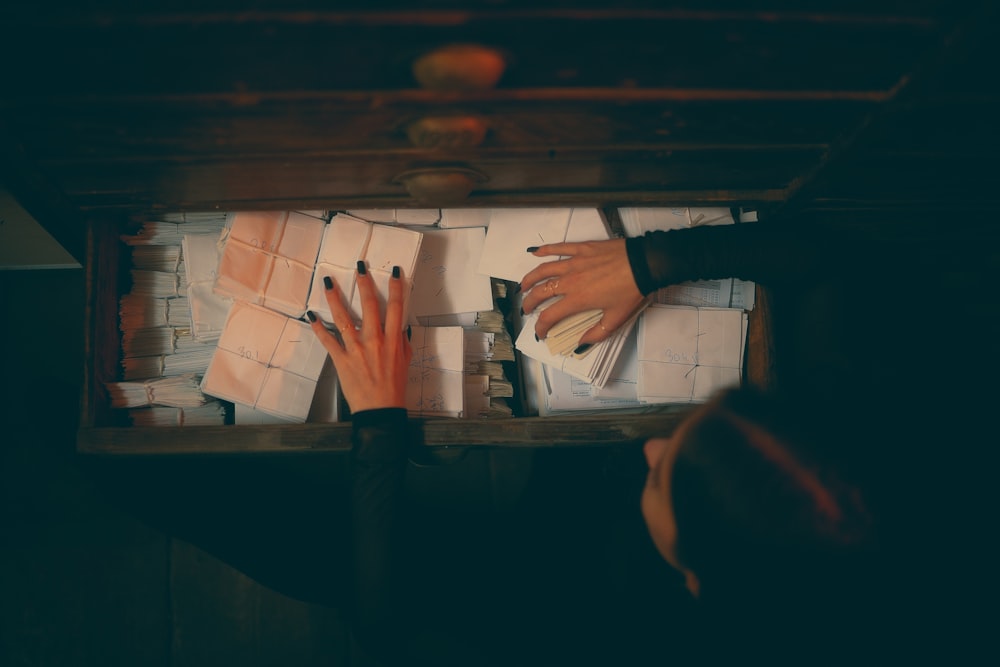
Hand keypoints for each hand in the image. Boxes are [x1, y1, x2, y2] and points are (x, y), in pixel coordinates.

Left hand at [308, 262, 411, 412]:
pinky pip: (328, 340)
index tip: (393, 272)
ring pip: (344, 318)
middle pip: (369, 305)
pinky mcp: (342, 359)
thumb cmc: (393, 387)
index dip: (395, 287)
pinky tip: (312, 315)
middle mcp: (375, 341)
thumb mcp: (405, 362)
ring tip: (328, 283)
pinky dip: (318, 327)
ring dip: (335, 298)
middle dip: (364, 283)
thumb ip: (403, 342)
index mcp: (393, 340)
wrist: (380, 409)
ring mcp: (356, 349)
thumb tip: (401, 327)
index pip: (396, 307)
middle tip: (359, 267)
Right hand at [520, 239, 644, 344]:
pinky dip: (544, 250)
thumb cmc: (632, 290)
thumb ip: (596, 334)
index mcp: (578, 299)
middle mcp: (571, 280)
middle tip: (526, 308)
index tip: (540, 332)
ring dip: (530, 278)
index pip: (549, 316)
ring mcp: (574, 262)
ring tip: (523, 285)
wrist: (645, 263)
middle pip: (540, 292)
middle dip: (529, 302)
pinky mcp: (582, 249)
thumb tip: (581, 345)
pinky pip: (558, 248)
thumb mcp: (616, 319)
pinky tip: (536, 252)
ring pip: (543, 269)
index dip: (541, 327)